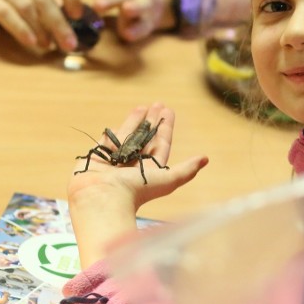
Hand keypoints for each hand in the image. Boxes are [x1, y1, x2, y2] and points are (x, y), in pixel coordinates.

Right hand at [67, 103, 207, 267]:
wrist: (101, 199)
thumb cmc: (137, 191)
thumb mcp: (167, 180)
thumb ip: (186, 170)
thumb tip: (205, 159)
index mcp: (150, 170)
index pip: (161, 144)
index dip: (165, 128)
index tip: (168, 110)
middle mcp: (133, 165)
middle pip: (145, 138)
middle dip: (152, 121)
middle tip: (158, 104)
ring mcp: (114, 162)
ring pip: (127, 136)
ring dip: (135, 121)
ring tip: (143, 106)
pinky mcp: (97, 159)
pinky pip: (107, 142)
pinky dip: (114, 132)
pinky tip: (118, 123)